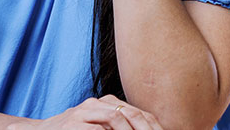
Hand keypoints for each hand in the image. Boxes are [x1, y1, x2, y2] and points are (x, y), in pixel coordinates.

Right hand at [23, 95, 163, 129]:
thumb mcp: (97, 128)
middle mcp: (99, 103)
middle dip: (147, 129)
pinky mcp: (76, 121)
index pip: (138, 114)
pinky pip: (100, 128)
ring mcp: (87, 110)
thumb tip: (145, 129)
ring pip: (118, 119)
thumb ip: (114, 127)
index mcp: (108, 104)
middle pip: (132, 115)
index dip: (153, 127)